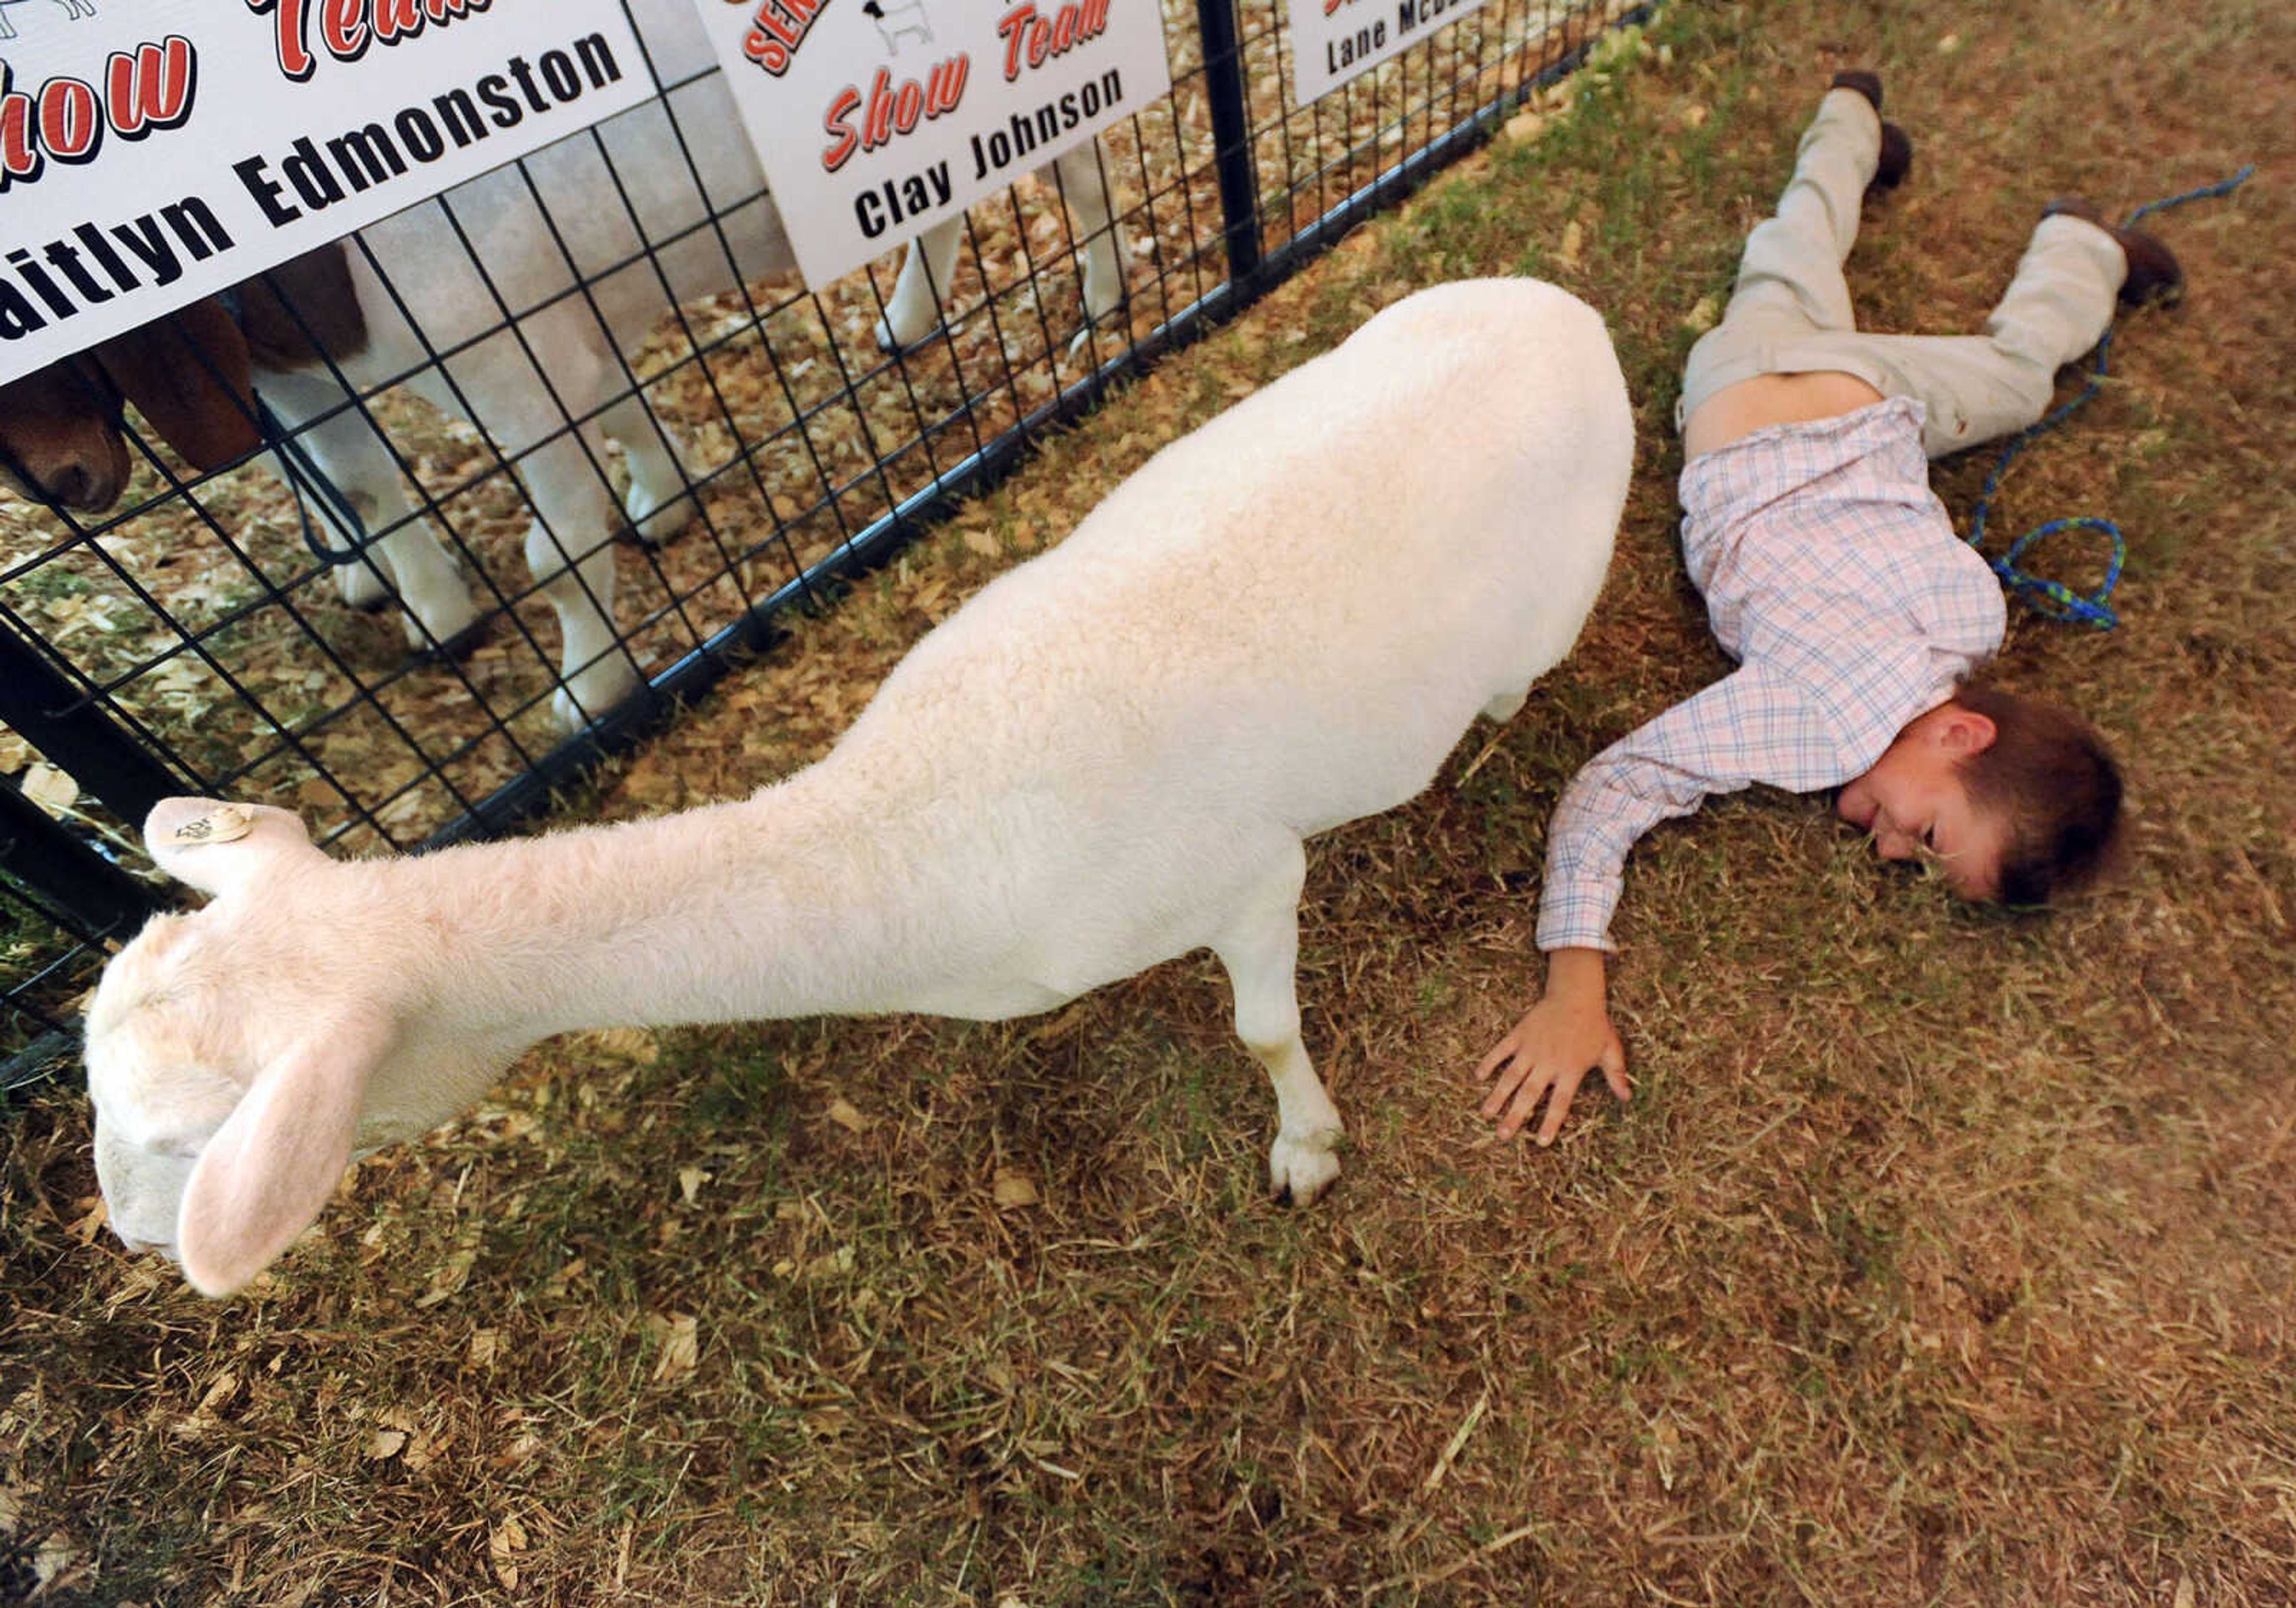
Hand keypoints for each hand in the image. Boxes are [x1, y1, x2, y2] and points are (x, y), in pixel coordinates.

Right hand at [1474, 948, 1630, 1144]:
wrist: (1576, 994)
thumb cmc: (1595, 1024)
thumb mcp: (1610, 1050)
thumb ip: (1616, 1075)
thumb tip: (1627, 1098)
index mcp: (1570, 1070)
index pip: (1559, 1103)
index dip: (1550, 1123)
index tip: (1540, 1142)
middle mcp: (1548, 1062)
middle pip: (1528, 1094)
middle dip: (1514, 1116)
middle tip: (1502, 1135)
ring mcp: (1531, 1048)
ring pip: (1510, 1076)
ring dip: (1497, 1096)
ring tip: (1485, 1113)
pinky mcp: (1519, 1034)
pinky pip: (1500, 1050)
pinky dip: (1488, 1062)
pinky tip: (1478, 1076)